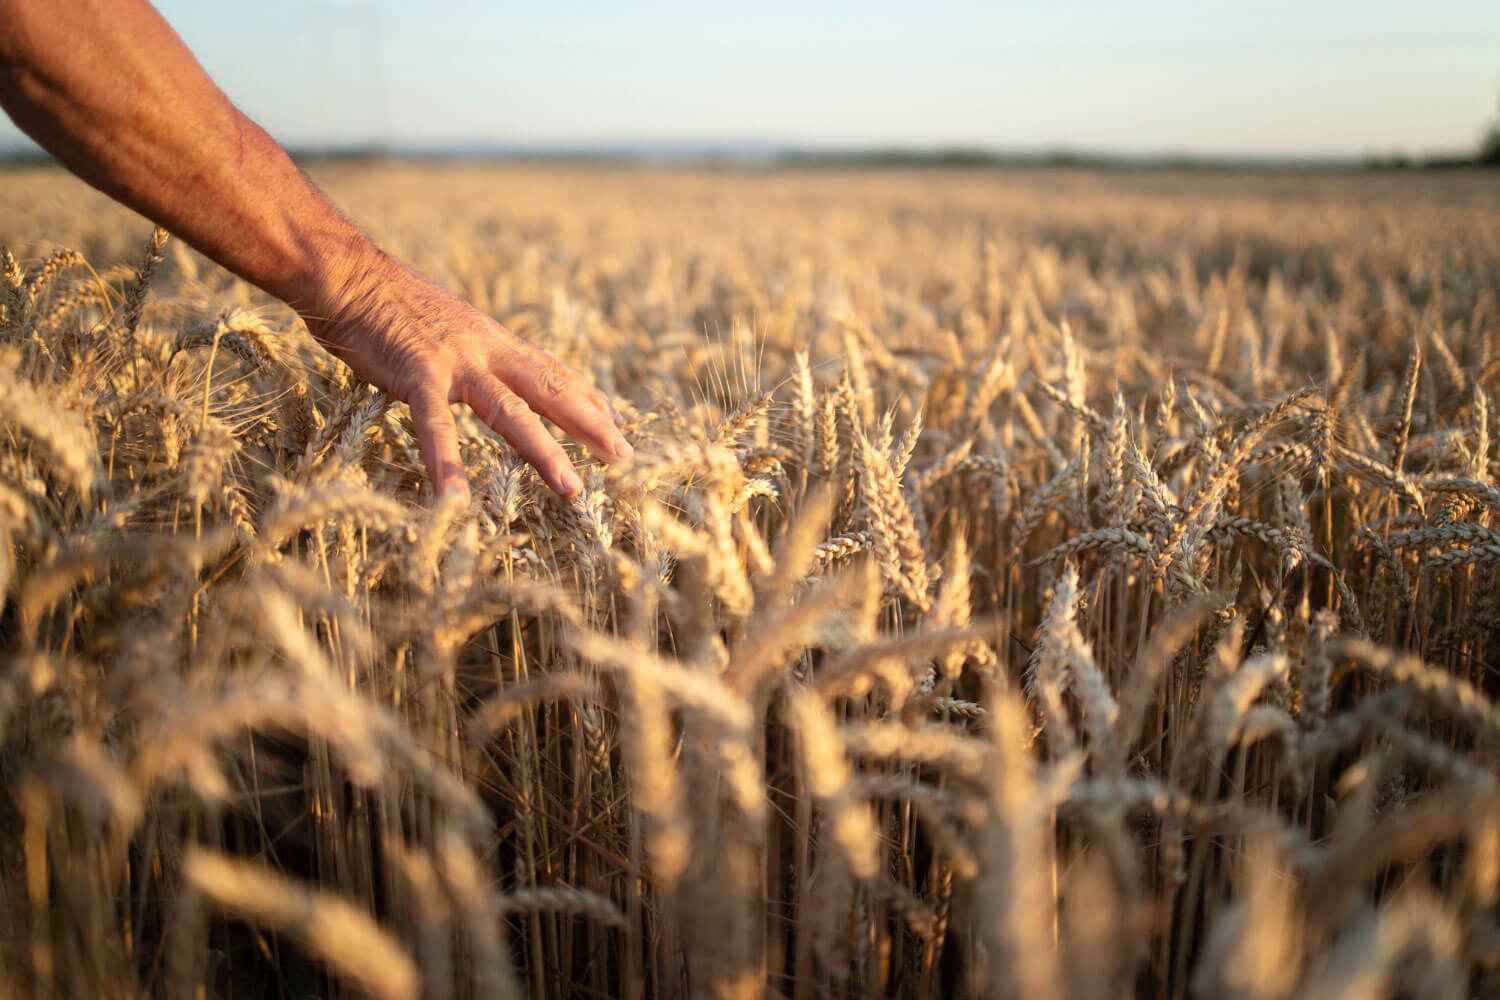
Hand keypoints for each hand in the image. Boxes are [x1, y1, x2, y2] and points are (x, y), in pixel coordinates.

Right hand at [303, 249, 628, 503]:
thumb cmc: (391, 305)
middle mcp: (486, 349)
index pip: (552, 370)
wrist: (348, 275)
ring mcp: (454, 362)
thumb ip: (478, 353)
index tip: (618, 422)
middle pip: (549, 389)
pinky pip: (435, 426)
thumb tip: (500, 372)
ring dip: (542, 451)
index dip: (587, 396)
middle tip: (624, 457)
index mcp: (494, 340)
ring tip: (570, 487)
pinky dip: (447, 464)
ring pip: (509, 410)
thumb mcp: (451, 326)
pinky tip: (457, 501)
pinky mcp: (416, 375)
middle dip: (590, 424)